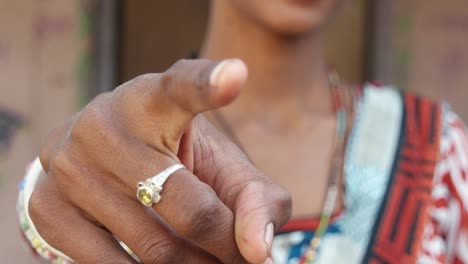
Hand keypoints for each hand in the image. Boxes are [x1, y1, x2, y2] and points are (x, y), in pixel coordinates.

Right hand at [30, 59, 291, 263]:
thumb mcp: (223, 169)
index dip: (210, 83)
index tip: (236, 75)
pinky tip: (165, 262)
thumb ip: (254, 200)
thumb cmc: (179, 162)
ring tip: (208, 259)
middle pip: (189, 209)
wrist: (110, 159)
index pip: (183, 87)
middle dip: (225, 246)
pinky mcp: (45, 204)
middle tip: (239, 256)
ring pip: (153, 247)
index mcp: (156, 99)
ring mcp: (70, 164)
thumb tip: (257, 251)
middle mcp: (107, 123)